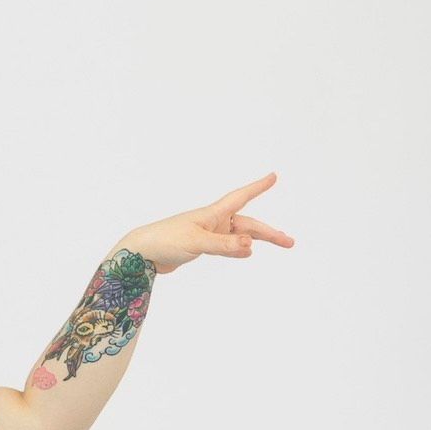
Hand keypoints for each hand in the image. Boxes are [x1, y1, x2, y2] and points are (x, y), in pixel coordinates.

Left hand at [122, 172, 294, 275]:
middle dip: (269, 232)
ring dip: (259, 239)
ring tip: (281, 243)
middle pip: (248, 224)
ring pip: (240, 235)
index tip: (273, 176)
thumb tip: (251, 245)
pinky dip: (239, 248)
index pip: (241, 197)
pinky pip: (227, 245)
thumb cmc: (166, 240)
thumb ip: (224, 244)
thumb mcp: (197, 242)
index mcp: (213, 214)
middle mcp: (213, 221)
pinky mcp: (200, 245)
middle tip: (289, 241)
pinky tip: (246, 251)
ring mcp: (207, 233)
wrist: (141, 253)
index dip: (258, 187)